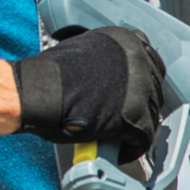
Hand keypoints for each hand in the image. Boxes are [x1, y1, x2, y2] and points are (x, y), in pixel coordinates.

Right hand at [13, 27, 166, 159]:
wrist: (35, 92)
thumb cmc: (50, 76)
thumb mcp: (87, 52)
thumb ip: (111, 61)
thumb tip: (123, 78)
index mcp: (126, 40)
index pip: (152, 65)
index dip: (142, 86)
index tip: (135, 97)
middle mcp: (138, 60)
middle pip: (154, 92)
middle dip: (140, 108)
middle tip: (124, 119)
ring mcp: (138, 88)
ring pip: (150, 116)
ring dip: (135, 128)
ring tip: (118, 135)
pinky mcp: (133, 116)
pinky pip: (142, 139)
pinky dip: (131, 148)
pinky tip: (116, 148)